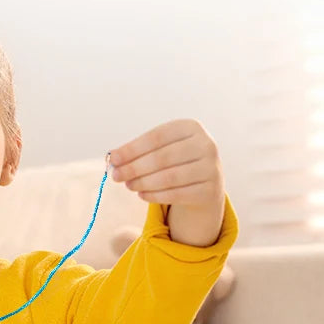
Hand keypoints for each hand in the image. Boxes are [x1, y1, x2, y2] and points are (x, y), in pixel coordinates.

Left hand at [109, 119, 225, 246]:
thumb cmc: (175, 162)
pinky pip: (176, 195)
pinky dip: (155, 196)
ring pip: (168, 178)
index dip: (132, 149)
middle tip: (116, 176)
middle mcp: (205, 145)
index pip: (156, 137)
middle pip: (162, 158)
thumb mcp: (160, 150)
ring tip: (128, 185)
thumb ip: (138, 152)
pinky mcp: (209, 190)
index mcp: (190, 127)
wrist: (205, 183)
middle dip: (134, 168)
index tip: (113, 159)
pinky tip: (141, 195)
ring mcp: (211, 168)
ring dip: (143, 183)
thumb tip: (112, 157)